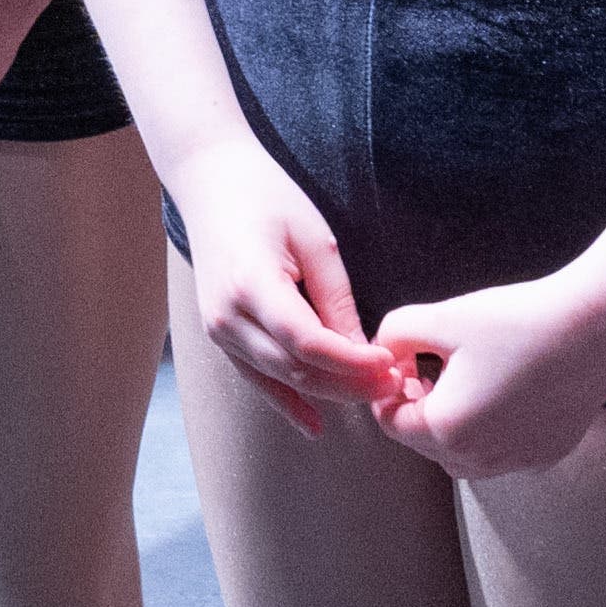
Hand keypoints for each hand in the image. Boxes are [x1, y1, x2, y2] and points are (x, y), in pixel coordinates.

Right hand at [173, 136, 402, 433]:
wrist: (210, 181)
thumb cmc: (267, 197)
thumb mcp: (315, 239)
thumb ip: (336, 299)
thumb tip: (363, 354)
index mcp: (250, 283)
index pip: (307, 342)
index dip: (351, 362)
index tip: (389, 363)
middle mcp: (227, 315)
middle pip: (295, 368)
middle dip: (349, 384)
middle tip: (395, 385)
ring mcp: (218, 329)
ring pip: (279, 379)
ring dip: (328, 393)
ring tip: (373, 395)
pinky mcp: (220, 335)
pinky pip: (256, 378)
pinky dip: (286, 403)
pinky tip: (315, 425)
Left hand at [367, 269, 605, 479]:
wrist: (595, 330)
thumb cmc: (516, 321)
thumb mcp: (441, 316)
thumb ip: (393, 334)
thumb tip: (384, 354)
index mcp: (445, 429)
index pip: (390, 423)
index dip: (390, 389)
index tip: (405, 360)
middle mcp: (478, 459)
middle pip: (424, 441)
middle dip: (420, 406)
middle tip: (434, 364)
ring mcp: (516, 462)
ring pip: (462, 453)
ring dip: (453, 422)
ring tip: (469, 376)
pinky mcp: (546, 456)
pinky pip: (501, 451)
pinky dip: (491, 429)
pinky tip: (508, 388)